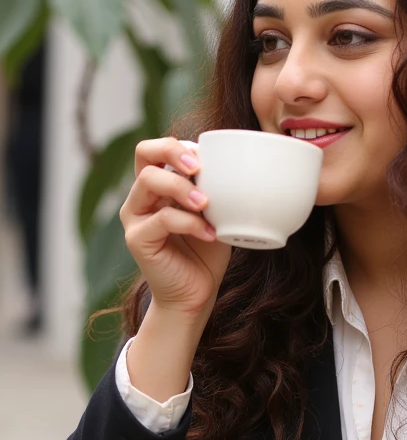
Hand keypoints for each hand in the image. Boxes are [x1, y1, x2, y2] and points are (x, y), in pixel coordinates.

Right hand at [120, 137, 230, 317]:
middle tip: (199, 168)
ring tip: (206, 204)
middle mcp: (141, 197)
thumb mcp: (215, 214)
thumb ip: (216, 190)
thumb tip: (238, 166)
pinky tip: (210, 233)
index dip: (178, 145)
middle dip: (173, 152)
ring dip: (182, 187)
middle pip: (144, 153)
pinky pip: (162, 218)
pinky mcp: (137, 239)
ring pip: (150, 181)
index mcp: (158, 186)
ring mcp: (136, 217)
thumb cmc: (207, 253)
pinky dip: (190, 222)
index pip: (154, 149)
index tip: (205, 158)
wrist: (196, 294)